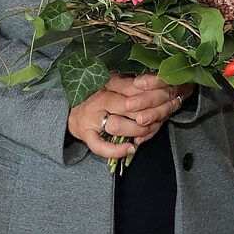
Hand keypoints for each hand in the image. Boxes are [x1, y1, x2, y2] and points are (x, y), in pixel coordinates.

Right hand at [66, 74, 181, 157]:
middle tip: (159, 117)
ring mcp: (91, 117)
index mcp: (107, 83)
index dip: (149, 94)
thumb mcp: (114, 84)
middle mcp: (99, 99)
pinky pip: (100, 146)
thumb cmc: (98, 97)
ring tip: (146, 131)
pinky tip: (130, 148)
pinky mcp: (86, 134)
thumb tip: (158, 85)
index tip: (163, 97)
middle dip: (147, 114)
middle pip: (128, 106)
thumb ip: (132, 85)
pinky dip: (116, 150)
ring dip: (137, 130)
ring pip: (117, 125)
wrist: (70, 110)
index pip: (132, 87)